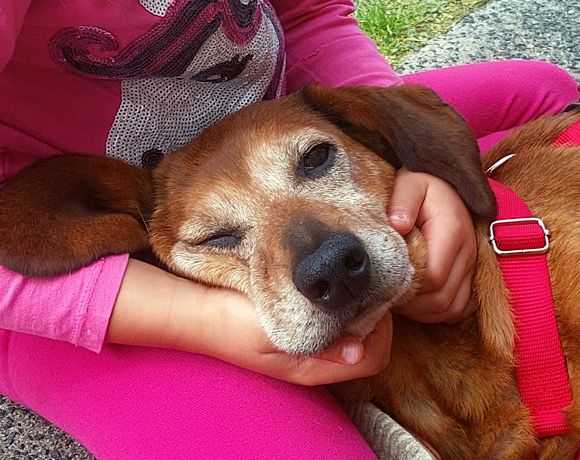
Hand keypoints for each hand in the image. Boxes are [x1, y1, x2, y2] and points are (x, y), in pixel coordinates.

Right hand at [194, 287, 392, 385]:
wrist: (199, 309)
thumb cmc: (230, 320)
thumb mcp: (269, 334)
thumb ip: (314, 345)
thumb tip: (357, 351)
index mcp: (313, 366)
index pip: (373, 357)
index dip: (381, 327)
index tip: (370, 295)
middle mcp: (316, 360)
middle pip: (371, 344)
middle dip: (376, 315)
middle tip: (364, 283)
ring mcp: (309, 345)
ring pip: (357, 332)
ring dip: (360, 308)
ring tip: (348, 282)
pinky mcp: (300, 330)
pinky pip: (337, 322)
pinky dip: (344, 306)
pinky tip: (330, 287)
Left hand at [388, 168, 476, 322]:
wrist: (445, 184)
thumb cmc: (422, 185)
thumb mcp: (409, 184)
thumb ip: (402, 201)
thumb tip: (397, 225)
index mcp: (452, 231)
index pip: (433, 277)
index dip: (408, 287)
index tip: (385, 281)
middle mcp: (468, 252)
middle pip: (442, 299)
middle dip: (411, 303)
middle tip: (386, 293)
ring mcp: (473, 266)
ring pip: (451, 308)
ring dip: (423, 311)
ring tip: (399, 296)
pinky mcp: (471, 275)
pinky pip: (459, 308)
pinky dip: (437, 312)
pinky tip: (416, 300)